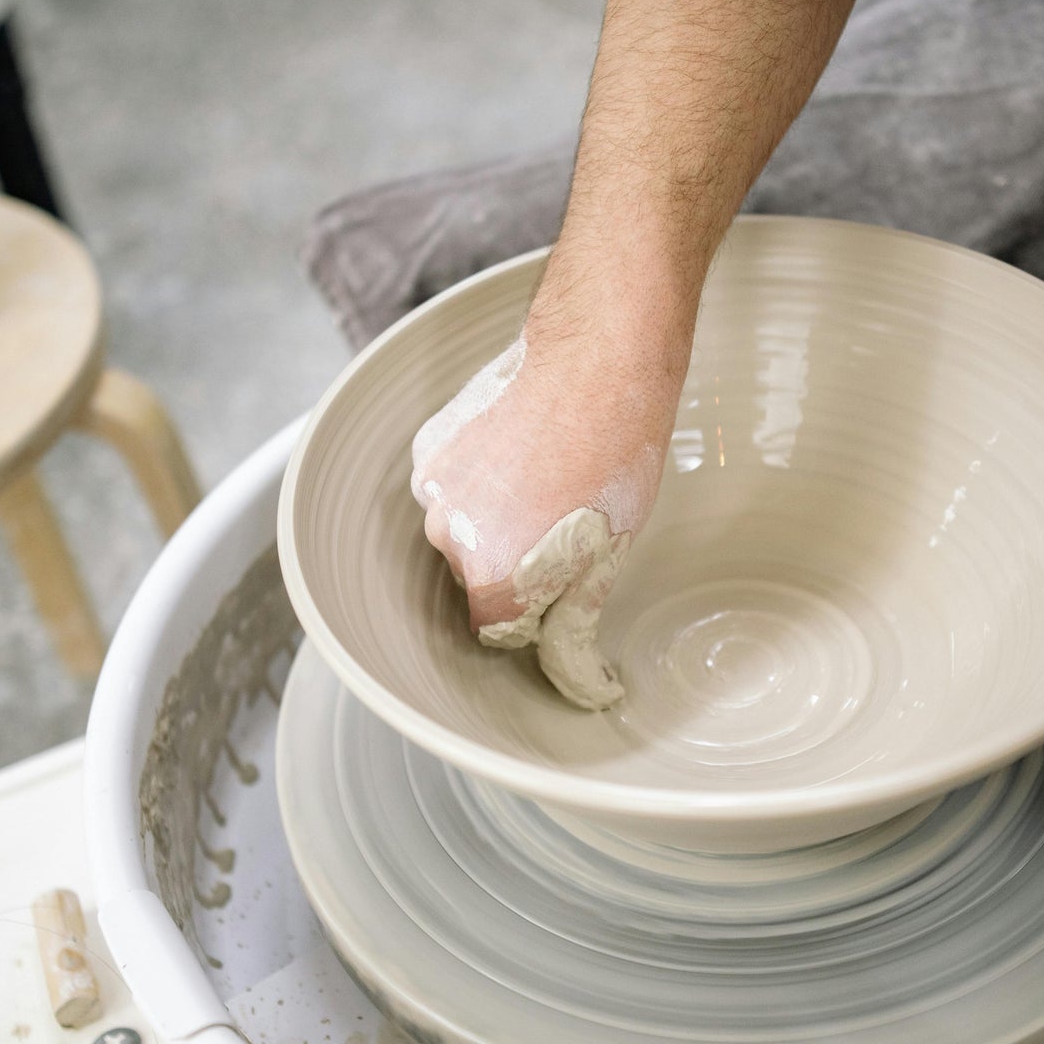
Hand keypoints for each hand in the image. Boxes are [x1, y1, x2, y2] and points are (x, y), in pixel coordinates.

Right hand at [410, 327, 681, 708]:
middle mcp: (447, 537)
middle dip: (512, 560)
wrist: (597, 359)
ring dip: (494, 515)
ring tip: (547, 476)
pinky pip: (450, 482)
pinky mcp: (429, 445)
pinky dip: (479, 476)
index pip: (497, 627)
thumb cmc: (615, 457)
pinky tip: (523, 448)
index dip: (534, 610)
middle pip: (475, 576)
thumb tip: (581, 684)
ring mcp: (432, 486)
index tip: (563, 579)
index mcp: (490, 577)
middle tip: (565, 517)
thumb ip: (574, 624)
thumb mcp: (608, 557)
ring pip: (461, 526)